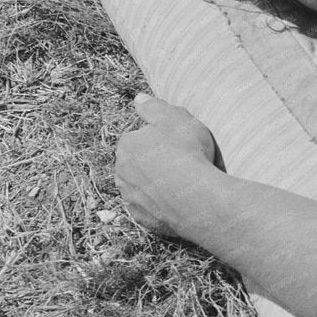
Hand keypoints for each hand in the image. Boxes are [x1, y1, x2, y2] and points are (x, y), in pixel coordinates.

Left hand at [114, 93, 219, 236]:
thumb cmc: (187, 153)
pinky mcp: (142, 218)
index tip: (179, 144)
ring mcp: (130, 197)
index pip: (138, 138)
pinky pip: (150, 209)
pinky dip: (160, 206)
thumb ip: (154, 107)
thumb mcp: (176, 118)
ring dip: (155, 185)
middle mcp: (121, 171)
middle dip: (153, 163)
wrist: (195, 197)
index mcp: (127, 145)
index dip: (159, 140)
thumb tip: (139, 99)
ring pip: (141, 187)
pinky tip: (179, 202)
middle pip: (137, 164)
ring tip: (182, 185)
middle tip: (182, 163)